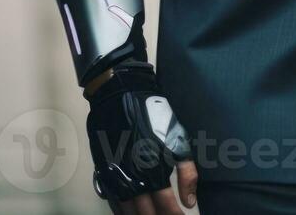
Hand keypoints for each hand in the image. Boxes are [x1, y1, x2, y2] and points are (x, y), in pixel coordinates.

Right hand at [85, 64, 197, 212]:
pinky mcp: (104, 169)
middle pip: (146, 213)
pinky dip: (122, 212)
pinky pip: (113, 200)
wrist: (120, 92)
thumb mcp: (179, 138)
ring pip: (128, 211)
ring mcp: (116, 175)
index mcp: (154, 169)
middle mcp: (133, 176)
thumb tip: (190, 201)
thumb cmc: (154, 113)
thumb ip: (188, 172)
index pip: (166, 207)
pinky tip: (130, 214)